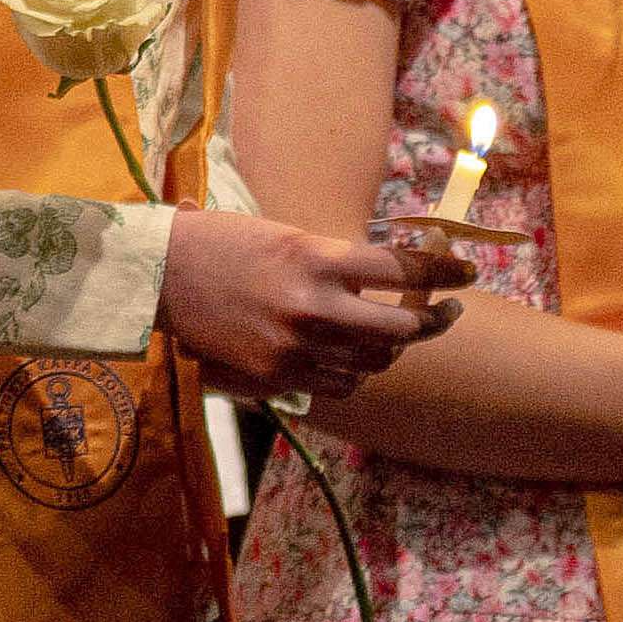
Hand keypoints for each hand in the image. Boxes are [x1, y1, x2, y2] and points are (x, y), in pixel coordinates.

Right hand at [159, 213, 453, 407]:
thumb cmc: (221, 243)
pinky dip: (353, 373)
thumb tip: (392, 273)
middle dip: (433, 322)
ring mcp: (294, 349)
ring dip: (393, 350)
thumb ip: (338, 261)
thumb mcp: (287, 236)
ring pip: (374, 364)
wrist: (157, 277)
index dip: (443, 272)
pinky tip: (350, 357)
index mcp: (317, 260)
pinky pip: (337, 385)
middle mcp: (313, 308)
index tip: (464, 274)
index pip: (403, 271)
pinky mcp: (275, 377)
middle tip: (446, 313)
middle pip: (402, 330)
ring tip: (396, 335)